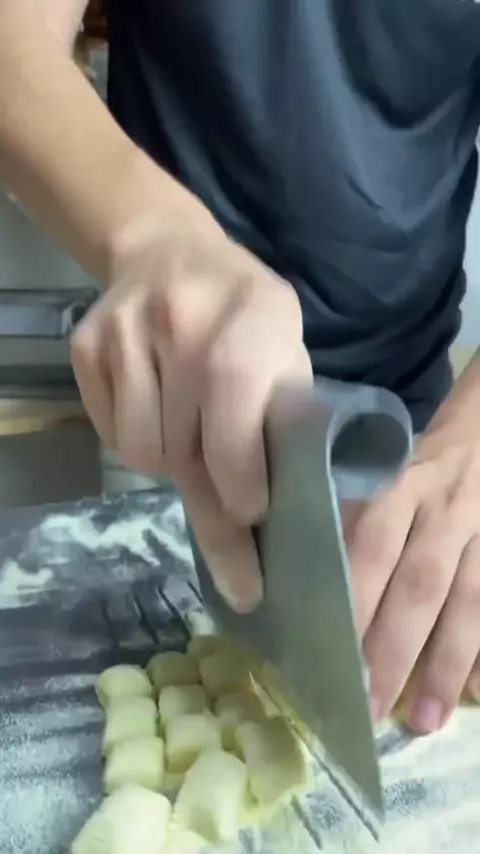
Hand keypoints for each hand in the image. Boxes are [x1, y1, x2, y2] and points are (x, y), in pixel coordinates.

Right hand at [71, 217, 311, 611]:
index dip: (240, 462)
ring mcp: (124, 328)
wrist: (167, 253)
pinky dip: (141, 445)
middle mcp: (180, 311)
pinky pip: (113, 435)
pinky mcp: (85, 346)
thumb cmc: (245, 315)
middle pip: (185, 439)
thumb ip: (288, 412)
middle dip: (212, 498)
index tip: (251, 512)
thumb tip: (292, 507)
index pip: (233, 389)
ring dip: (173, 469)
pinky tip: (160, 415)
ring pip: (143, 449)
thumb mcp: (286, 347)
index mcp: (252, 308)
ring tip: (193, 442)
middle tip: (233, 528)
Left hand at [345, 420, 479, 733]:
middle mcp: (442, 513)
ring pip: (470, 601)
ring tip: (426, 720)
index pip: (372, 548)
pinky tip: (478, 693)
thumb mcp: (378, 469)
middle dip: (395, 650)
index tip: (333, 656)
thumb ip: (348, 514)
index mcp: (398, 489)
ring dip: (447, 662)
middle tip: (371, 709)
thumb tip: (294, 574)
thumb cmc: (415, 459)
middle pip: (421, 586)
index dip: (356, 603)